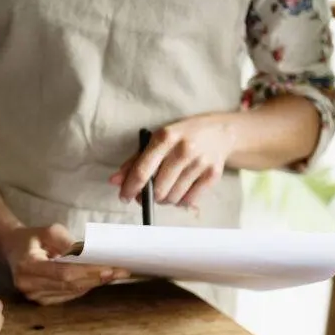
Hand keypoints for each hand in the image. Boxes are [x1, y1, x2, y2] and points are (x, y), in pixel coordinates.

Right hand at [0, 224, 127, 304]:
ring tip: (113, 274)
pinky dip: (84, 287)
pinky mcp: (40, 300)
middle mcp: (28, 284)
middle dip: (96, 278)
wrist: (12, 248)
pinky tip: (96, 279)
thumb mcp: (49, 230)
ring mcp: (33, 295)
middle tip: (120, 271)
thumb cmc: (32, 237)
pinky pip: (67, 296)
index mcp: (27, 265)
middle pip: (69, 285)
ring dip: (93, 283)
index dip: (87, 272)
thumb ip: (67, 242)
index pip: (63, 273)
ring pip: (71, 292)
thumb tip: (88, 255)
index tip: (109, 268)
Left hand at [109, 114, 235, 208]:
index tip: (124, 197)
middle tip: (147, 194)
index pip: (143, 170)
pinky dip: (179, 202)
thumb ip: (134, 161)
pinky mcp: (213, 175)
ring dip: (163, 200)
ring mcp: (200, 162)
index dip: (130, 188)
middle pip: (158, 189)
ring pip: (172, 198)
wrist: (220, 132)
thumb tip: (114, 181)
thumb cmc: (181, 136)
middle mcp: (183, 149)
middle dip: (148, 196)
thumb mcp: (158, 140)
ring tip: (164, 190)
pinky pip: (188, 201)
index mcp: (165, 138)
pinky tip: (179, 191)